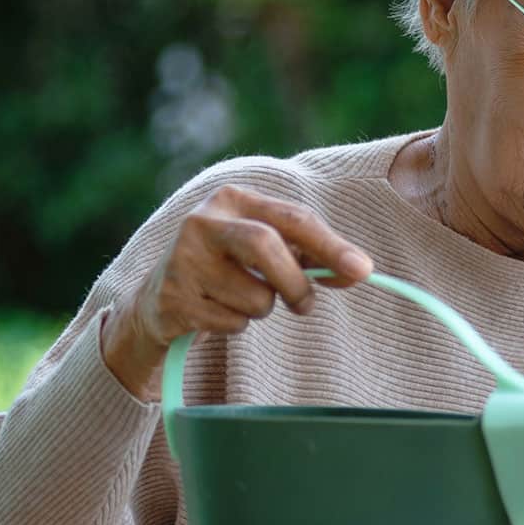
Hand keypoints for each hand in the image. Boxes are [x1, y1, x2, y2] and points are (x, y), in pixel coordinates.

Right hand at [101, 184, 373, 398]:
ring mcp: (183, 258)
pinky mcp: (173, 296)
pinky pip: (230, 322)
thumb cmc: (230, 270)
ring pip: (254, 296)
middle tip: (305, 305)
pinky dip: (236, 325)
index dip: (332, 245)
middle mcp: (203, 221)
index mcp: (234, 199)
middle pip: (266, 246)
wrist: (159, 301)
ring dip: (262, 309)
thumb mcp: (267, 251)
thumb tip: (361, 270)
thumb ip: (312, 254)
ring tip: (242, 301)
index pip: (293, 217)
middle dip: (295, 283)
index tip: (364, 271)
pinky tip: (215, 313)